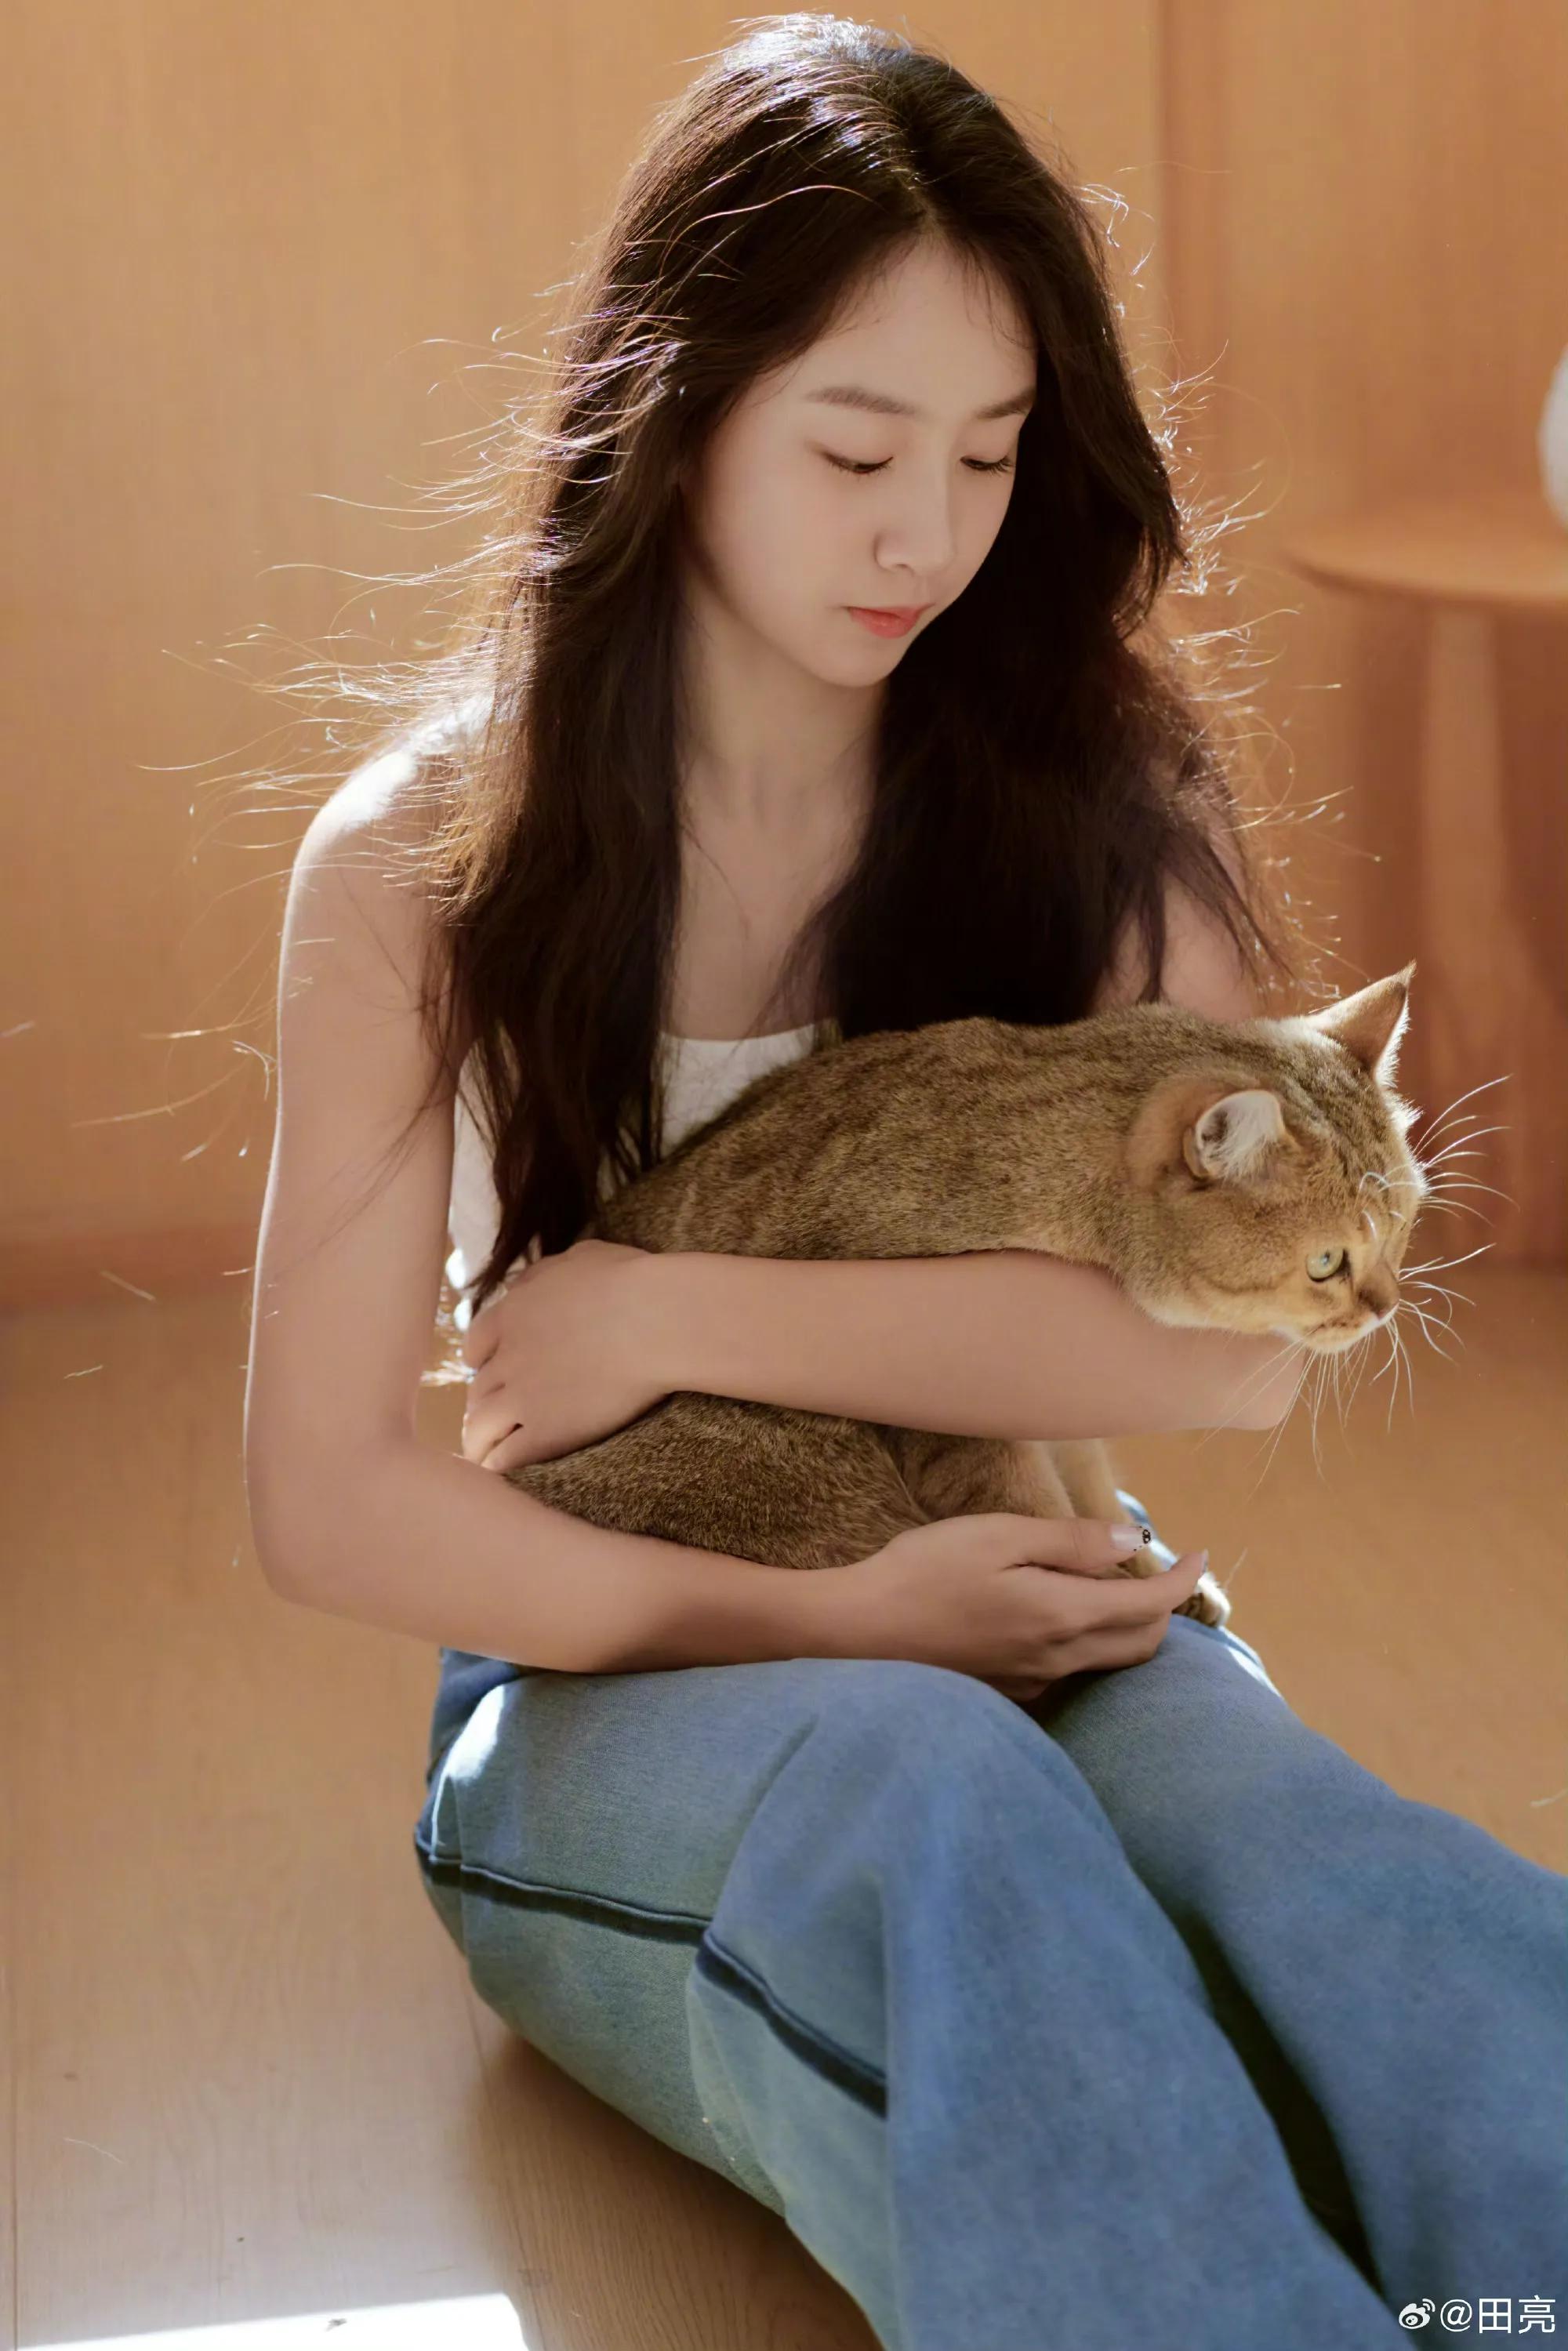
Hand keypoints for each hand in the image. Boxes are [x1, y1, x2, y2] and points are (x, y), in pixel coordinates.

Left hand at [459, 1236, 668, 1472]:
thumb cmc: (631, 1282)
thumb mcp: (582, 1258)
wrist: (657, 1321)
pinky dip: (496, 1466)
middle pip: (478, 1388)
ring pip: (480, 1426)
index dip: (480, 1361)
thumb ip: (547, 1273)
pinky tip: (499, 1471)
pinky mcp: (547, 1431)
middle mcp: (509, 1356)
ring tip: (484, 1454)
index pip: (475, 1344)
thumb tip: (532, 1283)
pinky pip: (506, 1457)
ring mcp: (524, 1396)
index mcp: (513, 1313)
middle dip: (483, 1402)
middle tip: (491, 1416)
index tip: (487, 1371)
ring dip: (479, 1440)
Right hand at [819, 1515, 1210, 1699]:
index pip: (1150, 1604)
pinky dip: (1088, 1644)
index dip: (1185, 1579)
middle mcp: (1059, 1658)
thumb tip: (1131, 1542)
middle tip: (1161, 1570)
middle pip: (1141, 1644)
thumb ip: (1069, 1542)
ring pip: (1108, 1662)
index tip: (1203, 1555)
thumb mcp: (996, 1536)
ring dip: (1129, 1628)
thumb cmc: (922, 1572)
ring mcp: (1034, 1682)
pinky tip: (1060, 1618)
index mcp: (1062, 1614)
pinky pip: (1070, 1672)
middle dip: (1164, 1608)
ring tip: (1117, 1589)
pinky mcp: (1010, 1693)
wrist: (858, 1634)